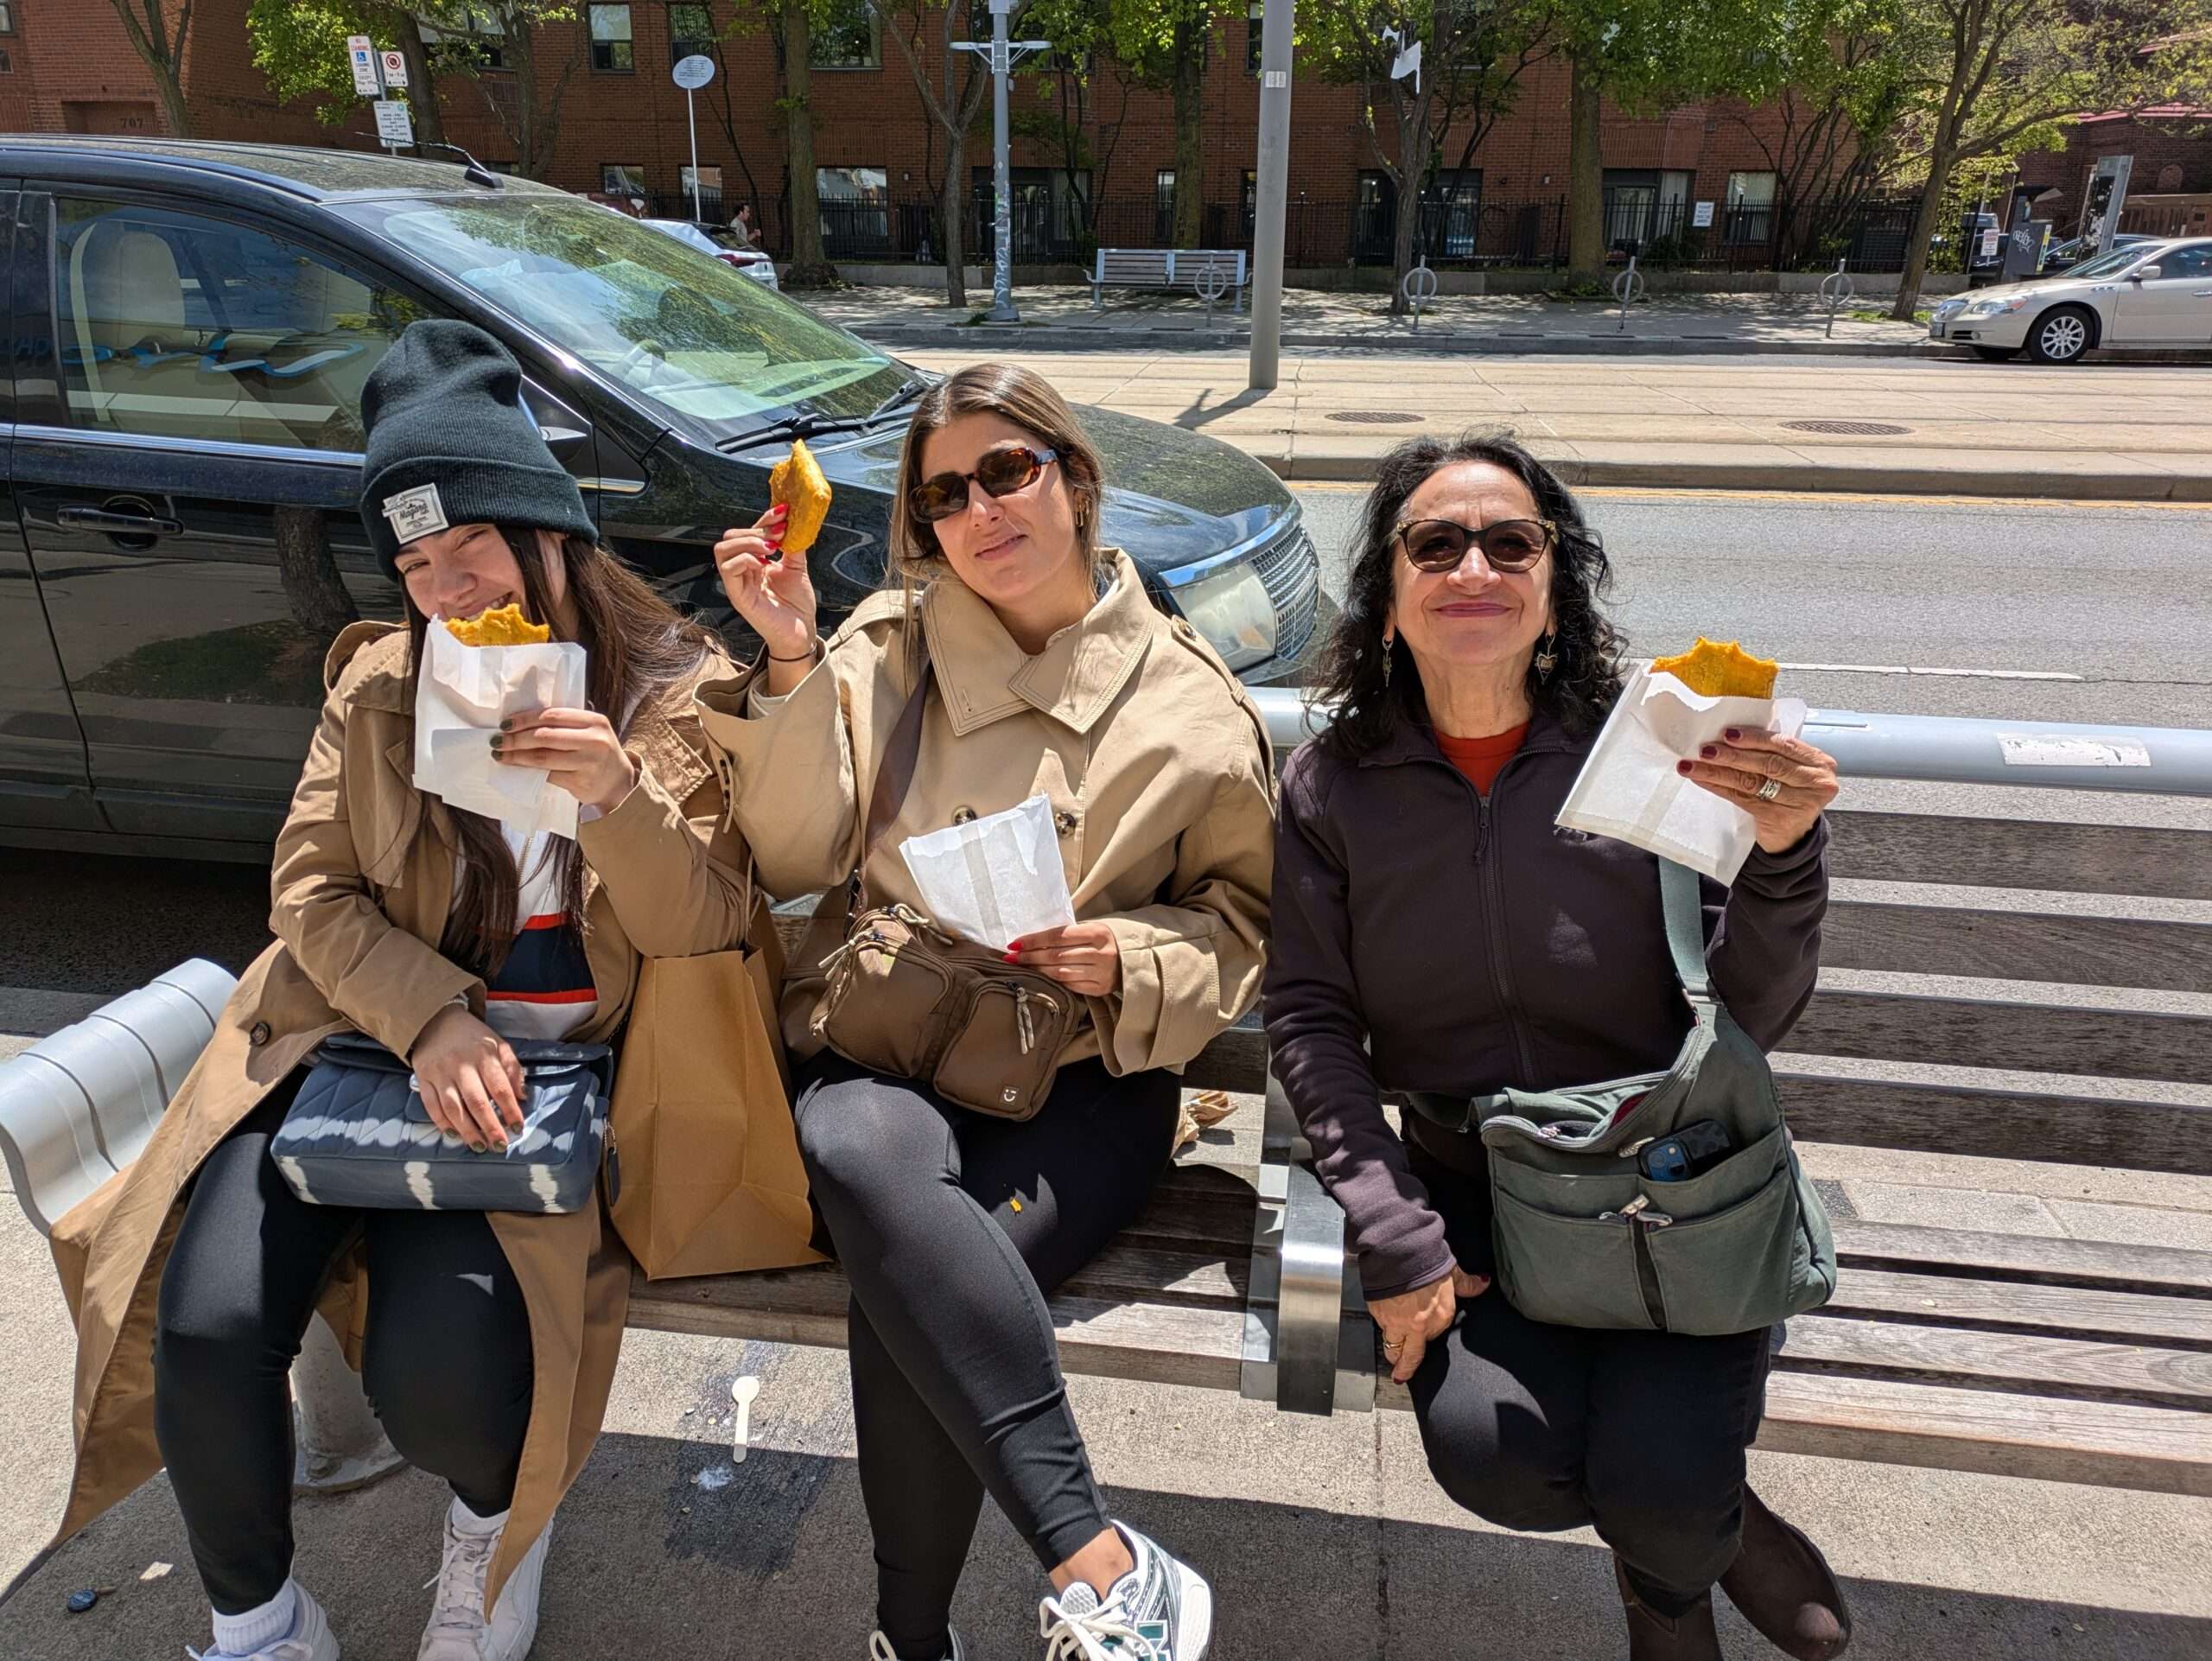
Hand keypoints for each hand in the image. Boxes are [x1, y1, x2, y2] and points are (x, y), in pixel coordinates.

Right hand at [409, 1005, 525, 1152]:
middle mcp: (461, 1065)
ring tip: (480, 1146)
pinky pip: (431, 1106)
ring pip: (453, 1108)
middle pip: (477, 1102)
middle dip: (490, 1127)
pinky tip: (454, 1135)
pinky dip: (442, 1123)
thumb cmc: (473, 1038)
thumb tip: (522, 1097)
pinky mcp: (423, 1078)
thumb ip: (512, 1069)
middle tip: (499, 1145)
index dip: (510, 1110)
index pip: (500, 1088)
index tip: (518, 1127)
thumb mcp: (499, 1045)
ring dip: (467, 1131)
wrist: (436, 1020)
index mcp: (484, 1055)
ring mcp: (440, 1073)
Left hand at [493, 706, 637, 812]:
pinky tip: (515, 767)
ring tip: (500, 754)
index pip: (553, 715)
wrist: (619, 783)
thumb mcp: (590, 732)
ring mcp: (589, 762)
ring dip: (517, 755)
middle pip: (545, 735)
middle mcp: (595, 740)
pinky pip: (548, 774)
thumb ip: (565, 725)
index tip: (505, 723)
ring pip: (544, 756)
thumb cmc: (597, 754)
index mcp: (595, 721)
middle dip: (516, 738)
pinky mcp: (582, 782)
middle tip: (496, 740)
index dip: (525, 719)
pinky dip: (527, 770)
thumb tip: (519, 724)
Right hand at [714, 503, 818, 686]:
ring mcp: (737, 582)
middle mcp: (742, 570)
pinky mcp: (737, 595)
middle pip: (730, 536)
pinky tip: (764, 564)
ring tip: (770, 549)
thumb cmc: (797, 605)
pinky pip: (728, 569)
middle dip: (755, 530)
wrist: (801, 631)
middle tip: (778, 535)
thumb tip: (794, 521)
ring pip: (722, 549)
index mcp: (754, 561)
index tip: (783, 512)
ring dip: (747, 542)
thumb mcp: (797, 568)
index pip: (749, 532)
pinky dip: (746, 559)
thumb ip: (793, 545)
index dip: (764, 520)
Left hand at [1007, 921, 1123, 996]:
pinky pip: (1069, 985)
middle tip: (1011, 957)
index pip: (1058, 936)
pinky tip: (1040, 977)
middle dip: (1030, 956)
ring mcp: (1101, 973)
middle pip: (1056, 956)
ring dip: (1037, 970)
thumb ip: (1067, 934)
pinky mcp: (1099, 989)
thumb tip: (1031, 940)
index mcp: (1097, 933)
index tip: (1015, 943)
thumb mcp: (1091, 929)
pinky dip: (1053, 981)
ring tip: (1021, 967)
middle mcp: (1101, 953)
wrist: (1130, 960)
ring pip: (1060, 973)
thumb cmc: (1102, 942)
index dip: (1034, 940)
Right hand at [1369, 1266, 1489, 1383]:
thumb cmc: (1425, 1261)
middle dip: (1405, 1368)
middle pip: (1410, 1356)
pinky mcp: (1378, 1313)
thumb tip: (1482, 1283)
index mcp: (1440, 1317)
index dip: (1431, 1332)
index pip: (1435, 1334)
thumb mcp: (1452, 1272)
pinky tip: (1383, 1319)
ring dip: (1392, 1352)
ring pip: (1391, 1345)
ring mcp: (1396, 1322)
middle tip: (1402, 1375)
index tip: (1426, 1335)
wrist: (1399, 1253)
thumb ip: (1467, 1284)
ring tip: (1391, 1358)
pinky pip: (1380, 1325)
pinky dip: (1382, 1324)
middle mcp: (1417, 1326)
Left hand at [1677, 727, 1839, 852]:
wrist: (1793, 836)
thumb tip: (1730, 735)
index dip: (1754, 738)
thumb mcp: (1792, 771)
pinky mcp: (1780, 818)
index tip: (1727, 733)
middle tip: (1706, 749)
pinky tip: (1702, 780)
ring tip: (1695, 765)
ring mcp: (1800, 802)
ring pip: (1752, 781)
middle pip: (1767, 763)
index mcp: (1819, 762)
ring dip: (1719, 771)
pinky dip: (1720, 787)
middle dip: (1732, 755)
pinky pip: (1743, 798)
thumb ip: (1775, 753)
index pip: (1783, 744)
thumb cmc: (1789, 796)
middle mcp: (1816, 781)